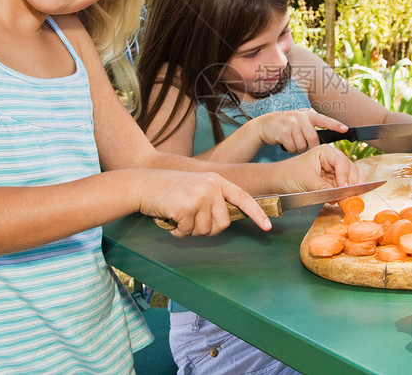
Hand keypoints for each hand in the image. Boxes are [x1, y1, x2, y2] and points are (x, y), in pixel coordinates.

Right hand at [138, 170, 271, 237]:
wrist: (143, 184)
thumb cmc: (169, 190)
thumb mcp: (197, 187)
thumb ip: (213, 200)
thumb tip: (224, 221)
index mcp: (217, 181)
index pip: (243, 198)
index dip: (256, 214)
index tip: (268, 227)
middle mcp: (212, 186)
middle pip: (223, 223)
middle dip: (207, 229)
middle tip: (191, 220)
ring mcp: (201, 195)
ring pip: (205, 230)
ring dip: (190, 230)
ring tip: (178, 215)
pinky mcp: (188, 206)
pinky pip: (189, 231)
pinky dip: (178, 231)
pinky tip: (171, 218)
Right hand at [252, 109, 346, 153]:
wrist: (265, 125)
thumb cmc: (286, 125)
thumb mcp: (299, 121)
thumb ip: (311, 127)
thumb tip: (325, 142)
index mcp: (307, 114)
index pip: (324, 120)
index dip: (335, 125)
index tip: (345, 129)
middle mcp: (299, 117)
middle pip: (313, 138)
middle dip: (311, 147)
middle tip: (305, 148)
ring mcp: (290, 123)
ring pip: (302, 145)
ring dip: (299, 149)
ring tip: (293, 143)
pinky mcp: (282, 132)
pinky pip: (292, 147)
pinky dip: (291, 150)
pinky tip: (286, 145)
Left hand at [272, 145, 365, 193]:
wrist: (277, 182)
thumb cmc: (288, 175)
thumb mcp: (307, 181)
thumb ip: (325, 188)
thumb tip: (342, 197)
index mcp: (326, 152)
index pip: (342, 162)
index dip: (345, 176)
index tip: (344, 188)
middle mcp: (333, 160)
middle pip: (351, 170)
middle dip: (351, 184)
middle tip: (350, 198)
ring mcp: (334, 172)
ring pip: (351, 180)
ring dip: (351, 190)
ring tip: (347, 201)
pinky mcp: (332, 183)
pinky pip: (344, 188)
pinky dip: (346, 195)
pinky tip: (342, 201)